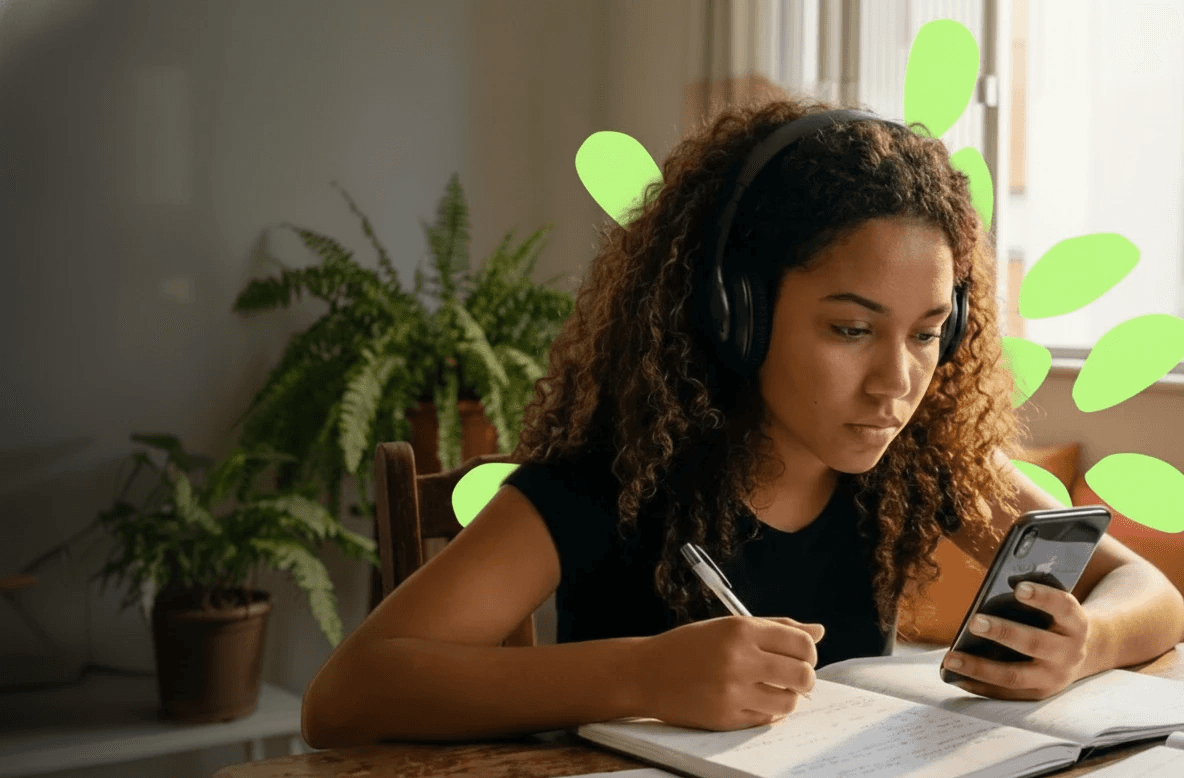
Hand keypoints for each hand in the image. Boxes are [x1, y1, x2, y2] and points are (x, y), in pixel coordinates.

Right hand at [630, 615, 824, 730]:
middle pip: (803, 674)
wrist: (645, 673)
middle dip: (805, 677)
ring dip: (787, 697)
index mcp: (740, 629)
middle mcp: (738, 658)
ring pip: (789, 702)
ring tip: (771, 689)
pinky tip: (751, 700)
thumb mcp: (728, 626)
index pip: (802, 643)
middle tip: (793, 676)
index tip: (802, 656)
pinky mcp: (726, 717)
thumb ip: (775, 627)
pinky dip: (767, 711)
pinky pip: (767, 719)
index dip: (809, 652)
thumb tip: (818, 631)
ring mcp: (732, 691)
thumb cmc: (689, 646)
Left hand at [942, 581, 1092, 699]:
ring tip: (951, 658)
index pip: (1063, 607)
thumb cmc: (1056, 622)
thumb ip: (1035, 598)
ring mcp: (1054, 677)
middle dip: (1003, 632)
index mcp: (1075, 624)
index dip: (1043, 597)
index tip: (1019, 588)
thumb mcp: (1056, 608)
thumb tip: (997, 590)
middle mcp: (1068, 652)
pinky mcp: (1039, 693)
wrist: (1083, 654)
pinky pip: (1006, 693)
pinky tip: (956, 676)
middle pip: (1035, 643)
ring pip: (1015, 675)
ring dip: (980, 667)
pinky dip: (979, 685)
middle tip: (974, 622)